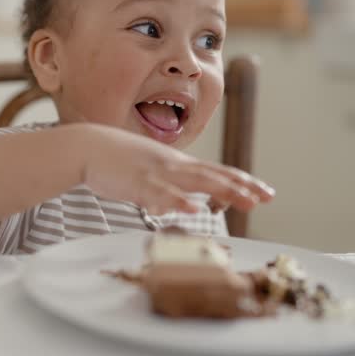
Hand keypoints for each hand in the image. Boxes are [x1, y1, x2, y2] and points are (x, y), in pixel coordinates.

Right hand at [79, 124, 273, 214]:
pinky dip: (178, 201)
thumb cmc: (116, 159)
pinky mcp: (138, 182)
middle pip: (214, 175)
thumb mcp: (148, 168)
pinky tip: (192, 209)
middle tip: (267, 197)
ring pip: (196, 182)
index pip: (216, 171)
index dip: (242, 181)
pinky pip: (161, 193)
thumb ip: (167, 184)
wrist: (87, 146)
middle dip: (242, 187)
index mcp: (176, 163)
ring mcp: (157, 172)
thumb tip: (181, 201)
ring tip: (246, 201)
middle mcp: (173, 165)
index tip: (265, 192)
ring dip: (223, 190)